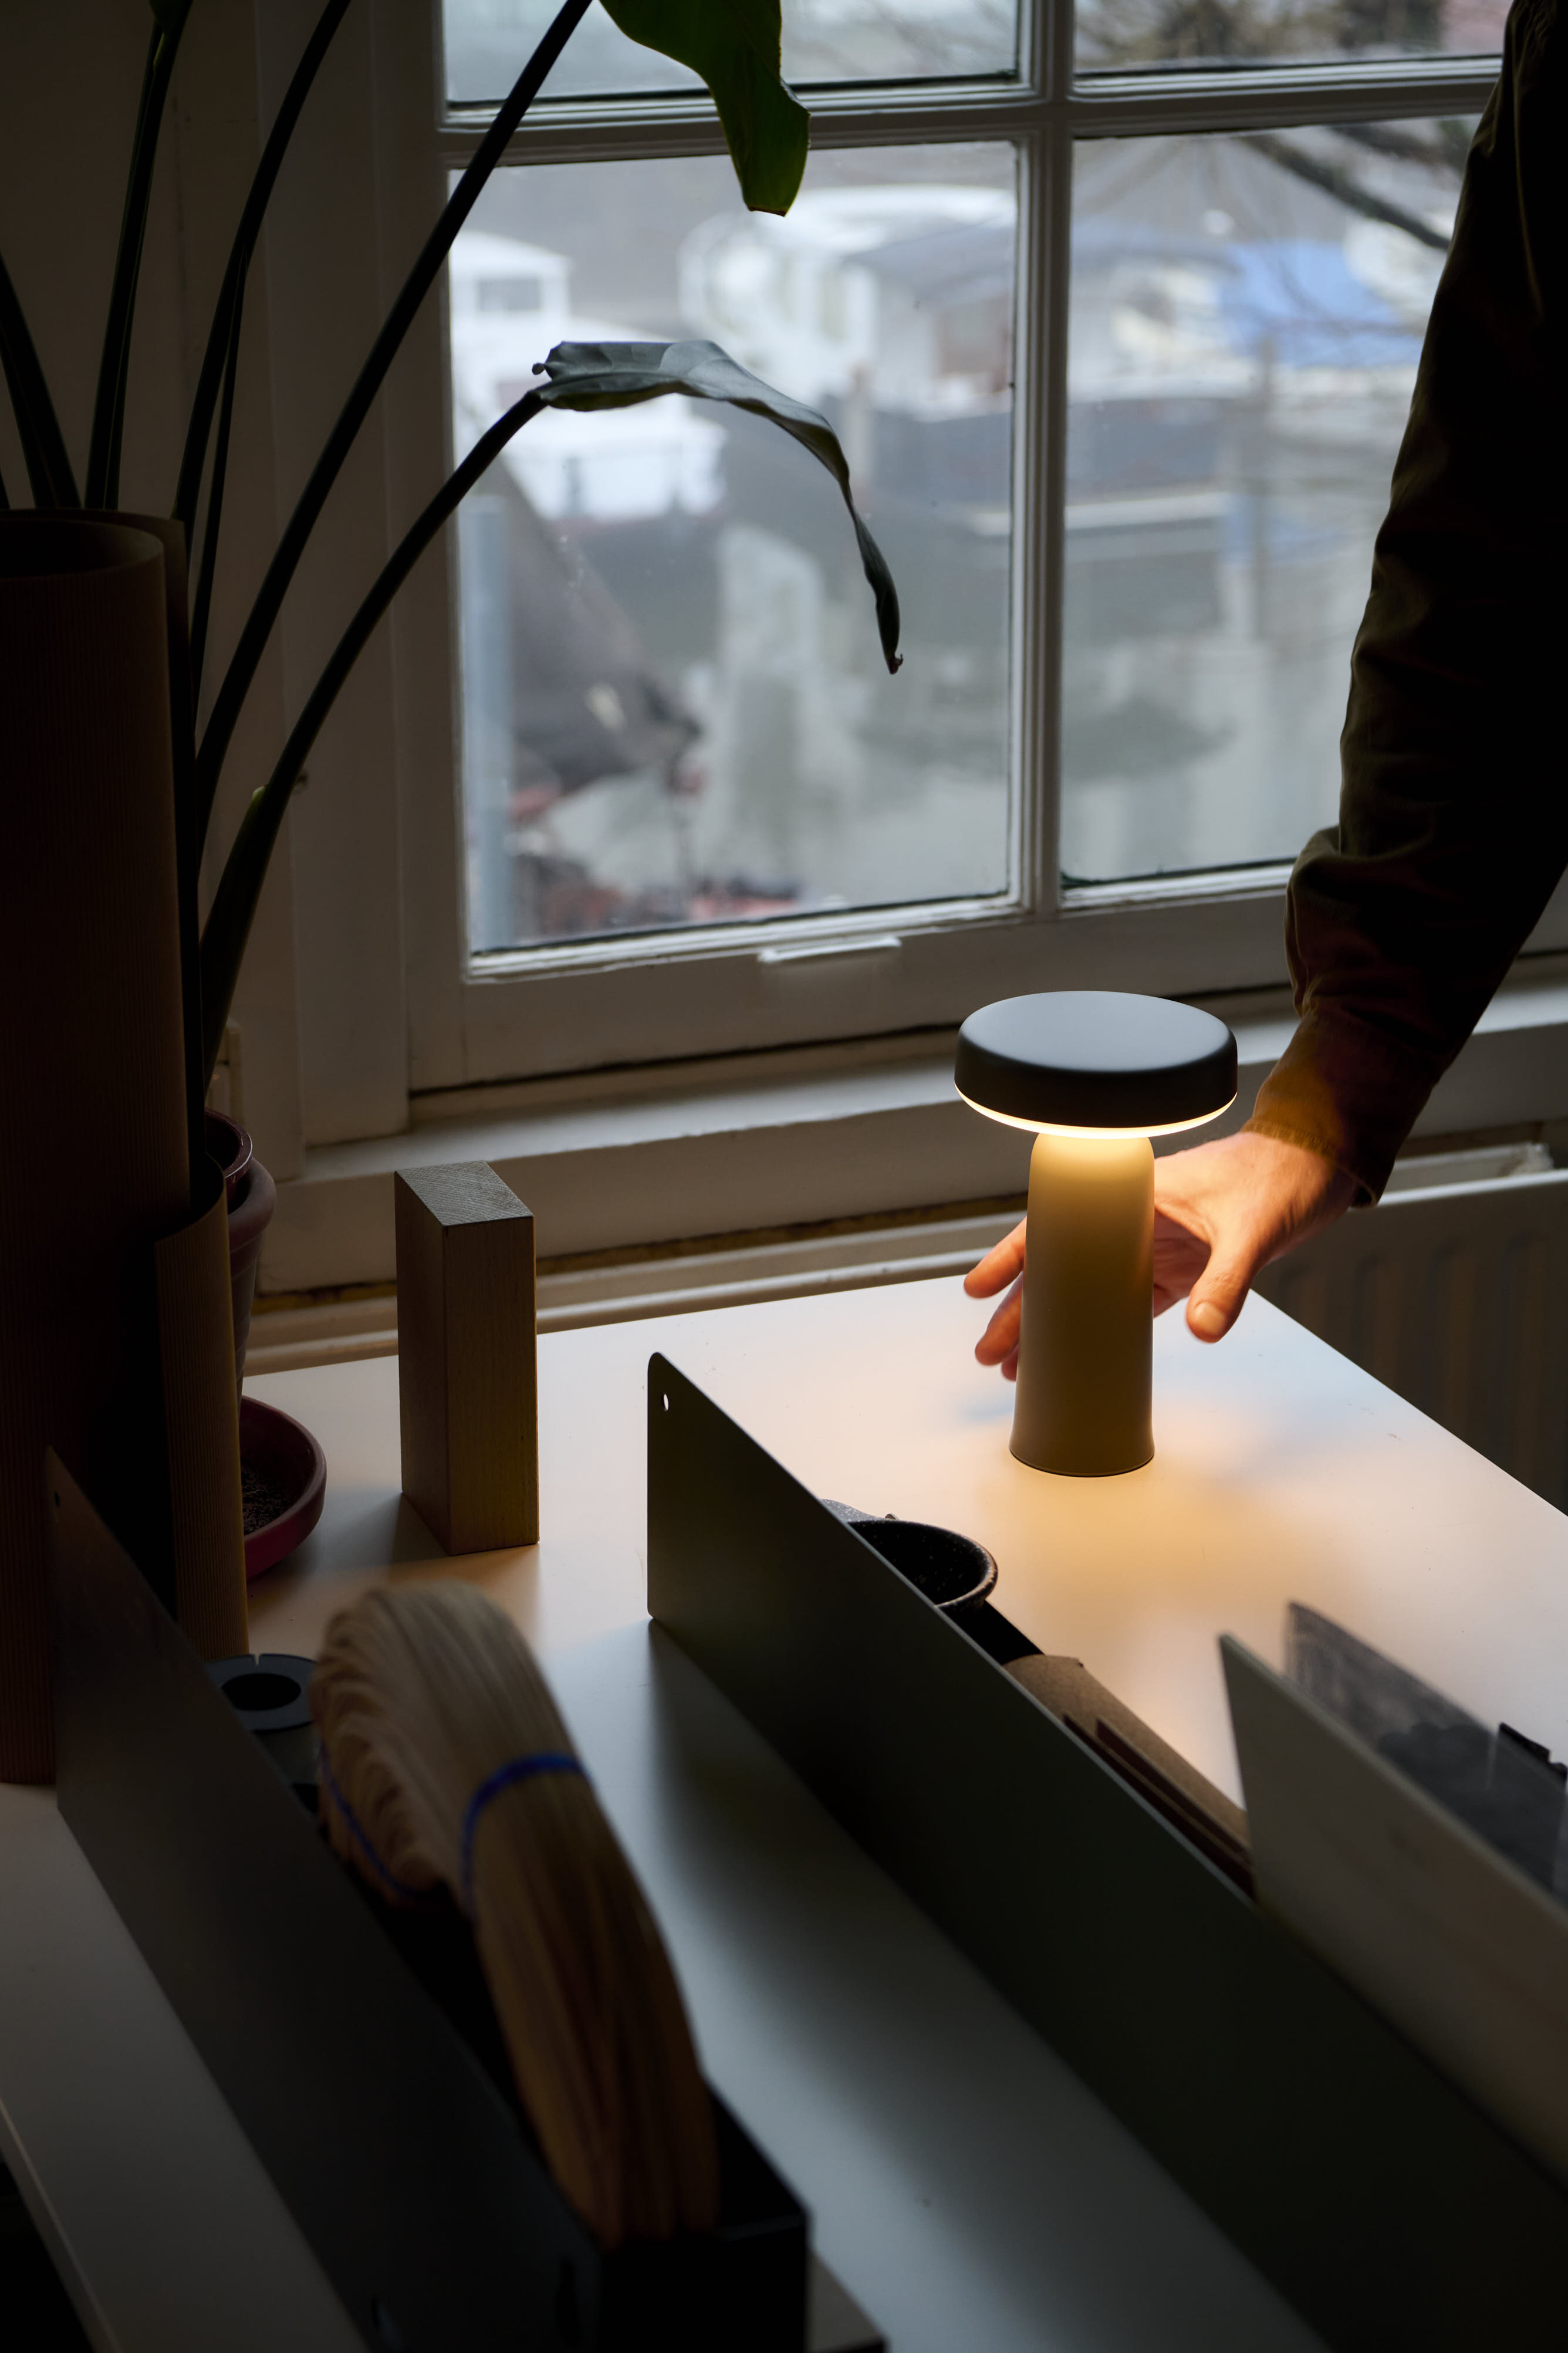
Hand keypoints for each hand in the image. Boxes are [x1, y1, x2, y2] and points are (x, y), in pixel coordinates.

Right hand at [963, 1130, 1354, 1374]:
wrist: (1315, 1167)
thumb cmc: (1279, 1177)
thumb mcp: (1251, 1230)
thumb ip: (1227, 1281)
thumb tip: (1204, 1330)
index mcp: (1132, 1195)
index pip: (1056, 1225)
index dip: (1012, 1258)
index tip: (977, 1289)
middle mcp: (1131, 1221)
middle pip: (1059, 1268)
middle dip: (1019, 1311)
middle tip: (989, 1353)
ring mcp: (1151, 1246)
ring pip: (1085, 1291)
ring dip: (1052, 1328)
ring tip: (1016, 1368)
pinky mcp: (1176, 1268)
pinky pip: (1124, 1305)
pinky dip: (1099, 1332)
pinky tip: (1075, 1358)